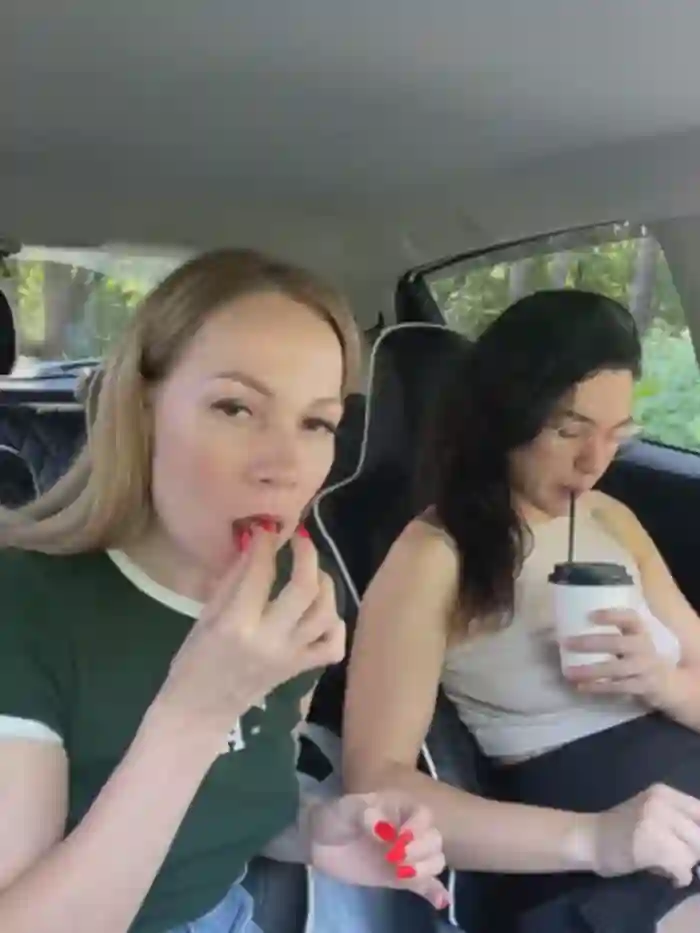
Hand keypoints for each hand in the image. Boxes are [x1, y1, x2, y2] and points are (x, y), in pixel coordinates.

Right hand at [155, 526, 345, 740]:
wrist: (200, 712)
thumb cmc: (193, 661)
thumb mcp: (206, 616)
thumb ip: (234, 579)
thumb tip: (255, 542)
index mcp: (236, 625)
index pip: (261, 572)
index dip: (266, 542)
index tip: (267, 527)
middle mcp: (269, 640)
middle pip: (305, 589)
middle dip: (307, 554)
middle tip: (299, 538)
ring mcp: (290, 657)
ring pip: (326, 614)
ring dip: (325, 585)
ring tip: (312, 572)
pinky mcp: (301, 670)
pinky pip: (333, 646)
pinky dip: (335, 624)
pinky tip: (322, 612)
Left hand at [309, 792, 449, 909]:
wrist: (319, 841)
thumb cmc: (336, 816)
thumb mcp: (347, 807)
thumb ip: (365, 814)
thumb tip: (383, 829)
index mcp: (399, 808)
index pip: (424, 815)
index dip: (417, 827)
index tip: (399, 839)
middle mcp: (408, 831)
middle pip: (434, 839)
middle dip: (421, 850)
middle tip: (395, 858)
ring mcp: (406, 856)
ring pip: (434, 861)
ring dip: (426, 870)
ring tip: (403, 874)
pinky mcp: (400, 878)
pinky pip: (425, 885)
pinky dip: (435, 893)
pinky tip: (441, 902)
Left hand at [563, 609, 673, 705]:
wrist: (669, 683)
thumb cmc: (639, 654)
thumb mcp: (633, 638)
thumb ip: (611, 631)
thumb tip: (568, 624)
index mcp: (640, 631)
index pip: (630, 618)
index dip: (611, 615)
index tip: (590, 615)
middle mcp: (644, 648)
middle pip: (618, 644)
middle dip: (590, 643)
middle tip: (566, 643)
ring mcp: (644, 669)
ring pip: (616, 669)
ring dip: (590, 670)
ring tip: (568, 672)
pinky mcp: (642, 687)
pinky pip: (617, 688)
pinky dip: (598, 687)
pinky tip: (580, 686)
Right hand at [591, 783, 699, 886]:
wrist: (588, 838)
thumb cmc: (620, 829)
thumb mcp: (652, 813)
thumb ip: (679, 820)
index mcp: (663, 792)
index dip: (699, 831)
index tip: (691, 844)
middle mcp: (661, 802)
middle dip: (695, 851)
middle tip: (681, 859)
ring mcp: (655, 821)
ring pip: (693, 852)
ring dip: (686, 865)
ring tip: (671, 866)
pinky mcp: (651, 844)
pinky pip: (683, 867)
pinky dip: (680, 876)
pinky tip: (669, 876)